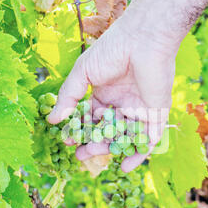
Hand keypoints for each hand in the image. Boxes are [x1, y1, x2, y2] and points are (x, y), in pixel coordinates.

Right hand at [48, 16, 174, 171]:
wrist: (143, 40)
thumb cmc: (112, 50)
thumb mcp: (83, 73)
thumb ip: (68, 96)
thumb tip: (51, 119)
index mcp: (106, 93)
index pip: (92, 118)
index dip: (80, 130)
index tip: (68, 140)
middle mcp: (123, 103)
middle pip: (107, 130)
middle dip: (93, 143)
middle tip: (80, 155)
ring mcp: (140, 109)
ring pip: (124, 136)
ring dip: (111, 149)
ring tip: (94, 155)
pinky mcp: (156, 114)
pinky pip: (148, 139)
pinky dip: (139, 154)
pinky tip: (125, 166)